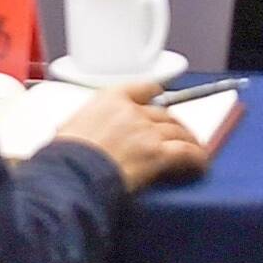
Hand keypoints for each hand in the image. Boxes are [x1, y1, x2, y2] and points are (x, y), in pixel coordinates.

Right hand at [50, 76, 216, 190]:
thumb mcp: (67, 130)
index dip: (154, 95)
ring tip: (195, 150)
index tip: (160, 97)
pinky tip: (200, 165)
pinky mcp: (158, 154)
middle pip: (164, 113)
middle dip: (173, 125)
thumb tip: (81, 138)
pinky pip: (187, 153)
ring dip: (189, 141)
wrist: (69, 174)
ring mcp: (147, 132)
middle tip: (178, 135)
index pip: (142, 87)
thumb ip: (85, 127)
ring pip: (179, 132)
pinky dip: (197, 159)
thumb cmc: (62, 158)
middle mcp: (132, 111)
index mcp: (108, 99)